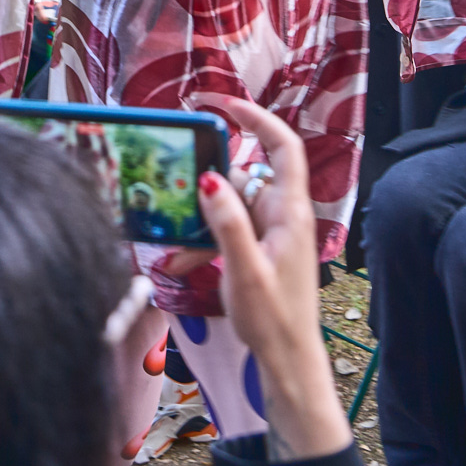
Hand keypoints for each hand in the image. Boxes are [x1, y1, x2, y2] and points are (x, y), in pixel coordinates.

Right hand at [194, 96, 354, 463]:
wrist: (287, 360)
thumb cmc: (274, 319)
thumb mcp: (245, 270)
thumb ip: (228, 223)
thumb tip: (210, 178)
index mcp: (290, 212)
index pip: (283, 147)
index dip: (259, 119)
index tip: (226, 105)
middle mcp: (283, 215)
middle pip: (244, 176)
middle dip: (209, 185)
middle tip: (178, 187)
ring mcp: (271, 232)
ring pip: (230, 206)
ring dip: (201, 222)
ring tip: (175, 249)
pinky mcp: (259, 249)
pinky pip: (228, 230)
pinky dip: (204, 241)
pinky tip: (181, 264)